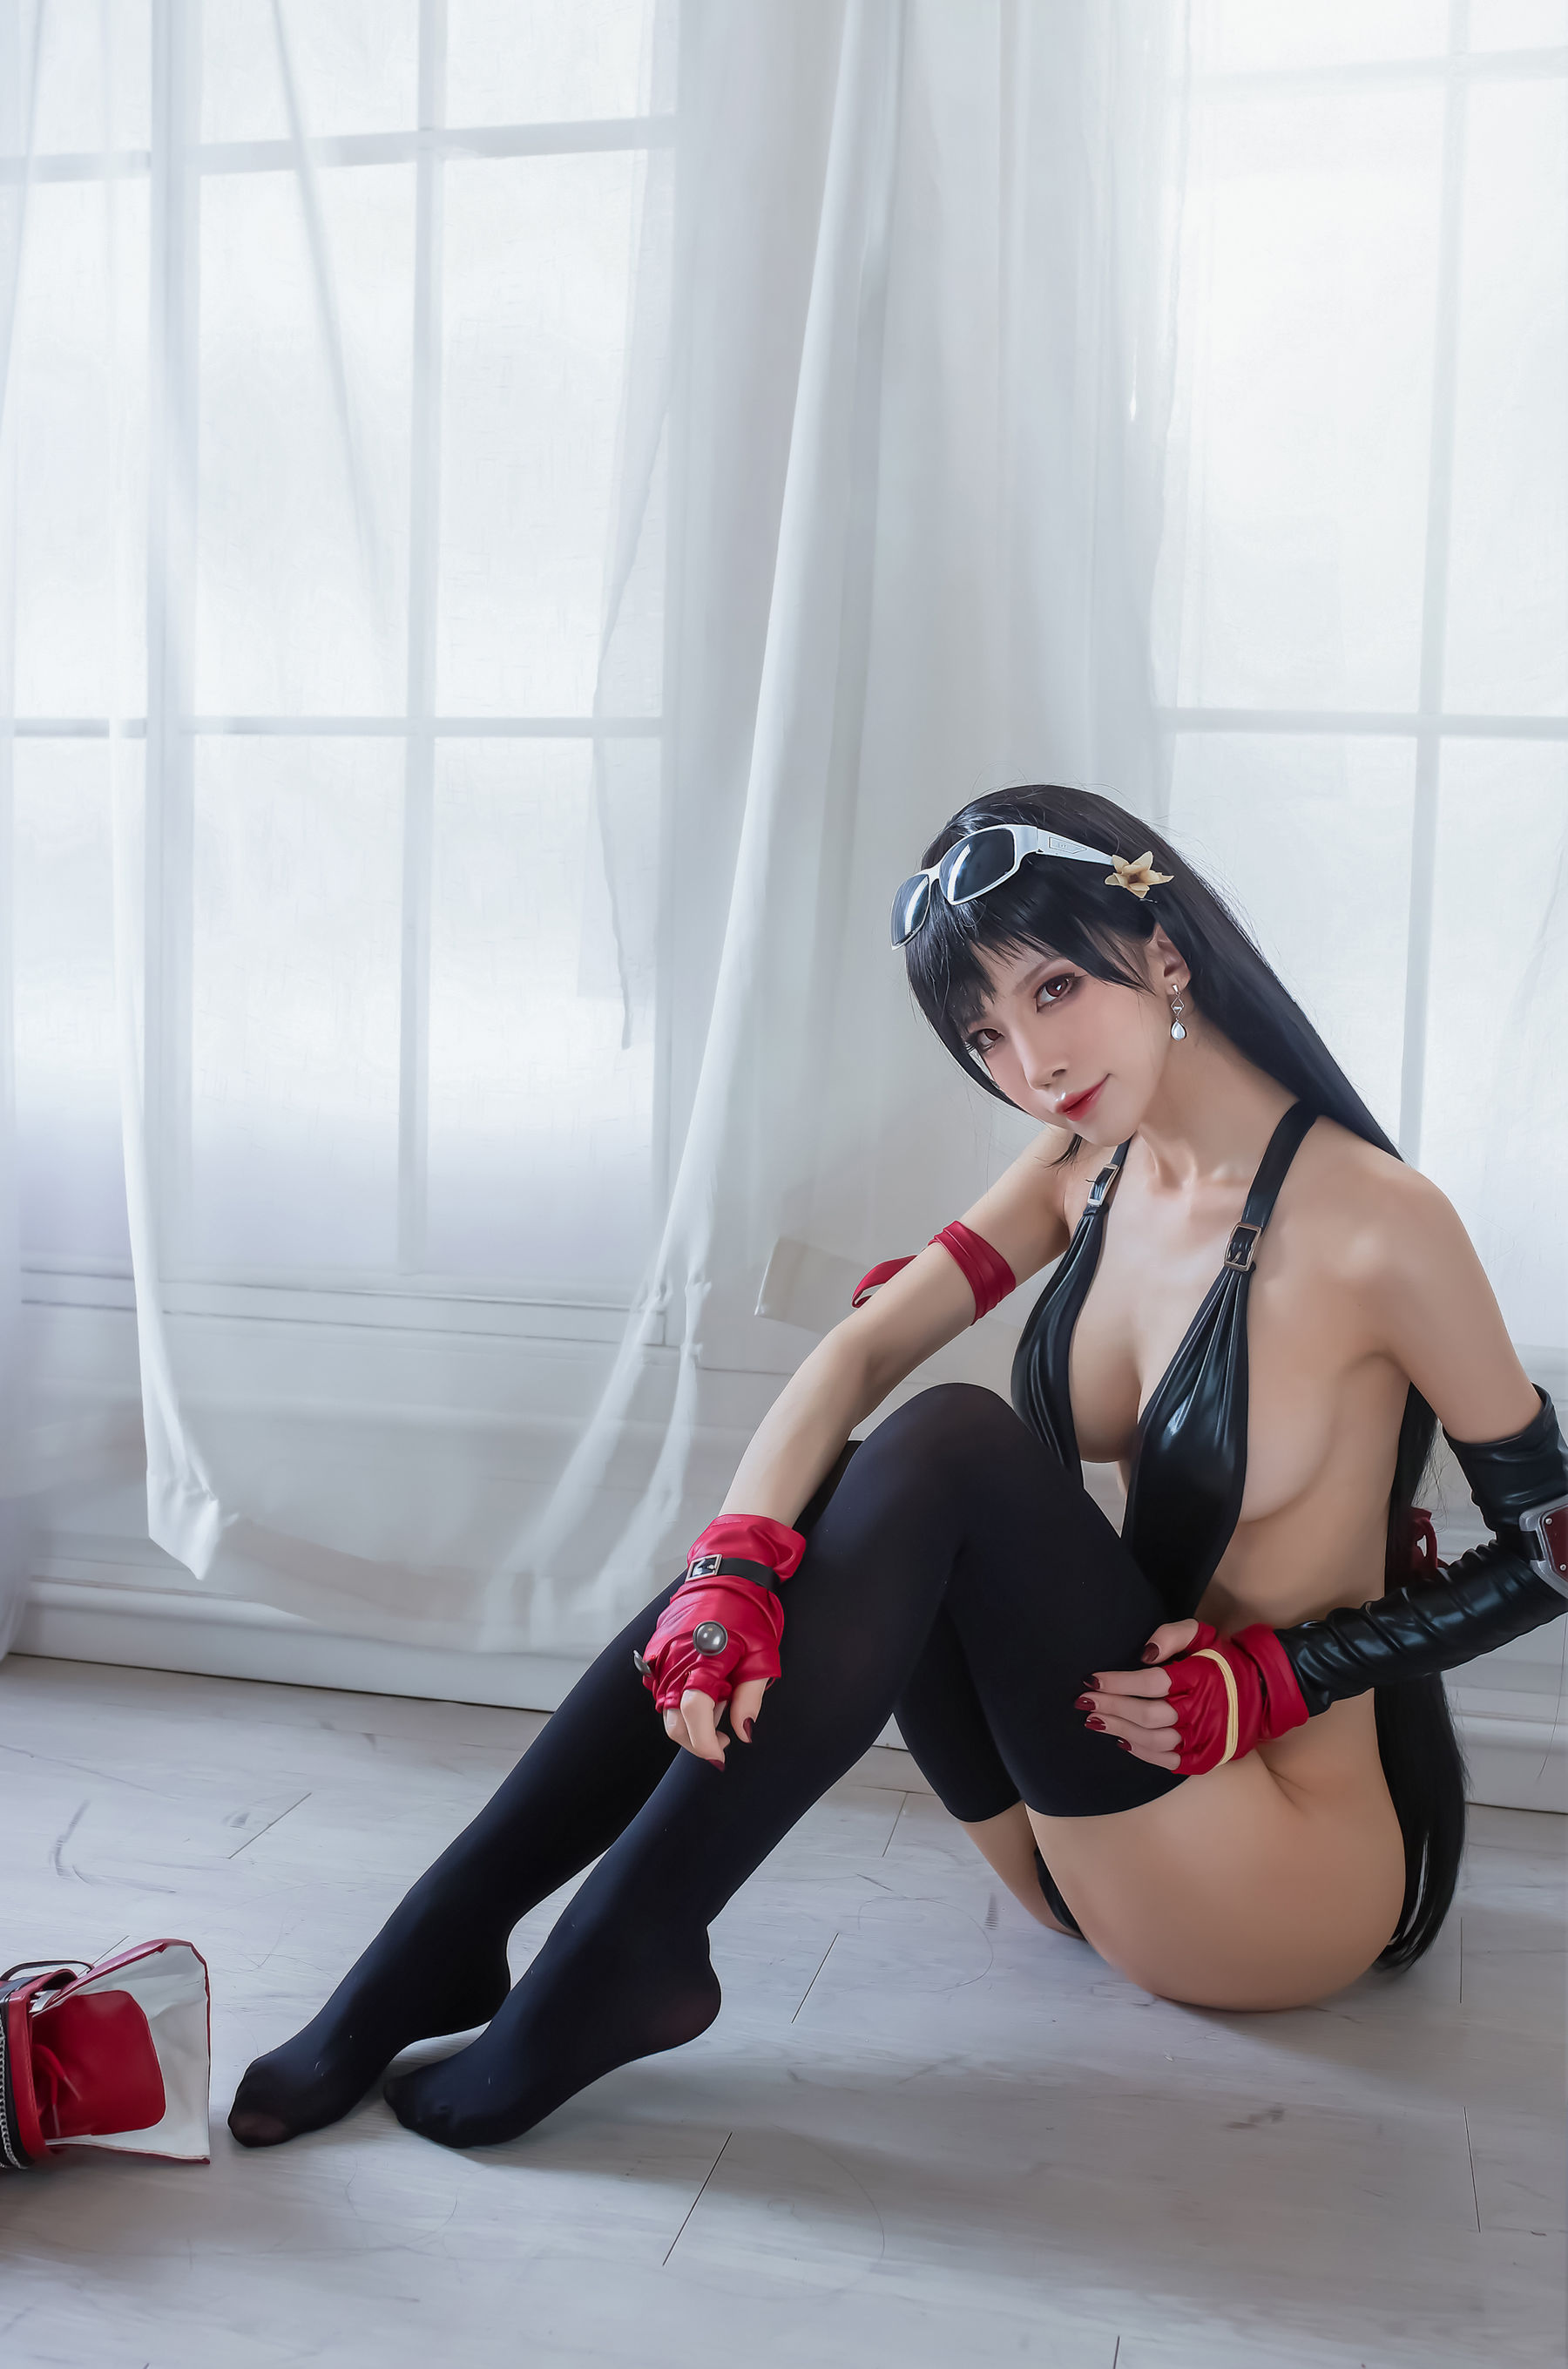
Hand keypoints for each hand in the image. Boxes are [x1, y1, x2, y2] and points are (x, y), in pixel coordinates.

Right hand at [638, 1571, 785, 1769]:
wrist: (727, 1572)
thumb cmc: (750, 1611)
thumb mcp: (762, 1656)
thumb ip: (750, 1699)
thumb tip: (743, 1734)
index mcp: (705, 1660)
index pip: (694, 1715)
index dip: (705, 1743)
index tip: (721, 1755)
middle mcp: (676, 1660)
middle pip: (674, 1721)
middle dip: (697, 1740)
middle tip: (724, 1736)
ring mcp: (661, 1654)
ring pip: (665, 1707)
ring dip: (690, 1718)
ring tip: (719, 1700)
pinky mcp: (655, 1649)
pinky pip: (660, 1686)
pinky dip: (678, 1697)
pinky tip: (703, 1685)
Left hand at [1079, 1617, 1309, 1773]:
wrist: (1263, 1692)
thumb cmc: (1223, 1660)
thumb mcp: (1202, 1634)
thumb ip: (1171, 1635)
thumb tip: (1143, 1654)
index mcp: (1201, 1677)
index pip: (1152, 1682)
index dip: (1119, 1683)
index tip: (1092, 1680)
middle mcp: (1202, 1710)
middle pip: (1148, 1714)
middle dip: (1111, 1707)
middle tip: (1083, 1702)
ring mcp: (1204, 1738)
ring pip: (1154, 1740)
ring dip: (1119, 1730)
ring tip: (1094, 1720)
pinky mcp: (1206, 1758)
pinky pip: (1168, 1761)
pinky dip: (1142, 1753)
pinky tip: (1122, 1741)